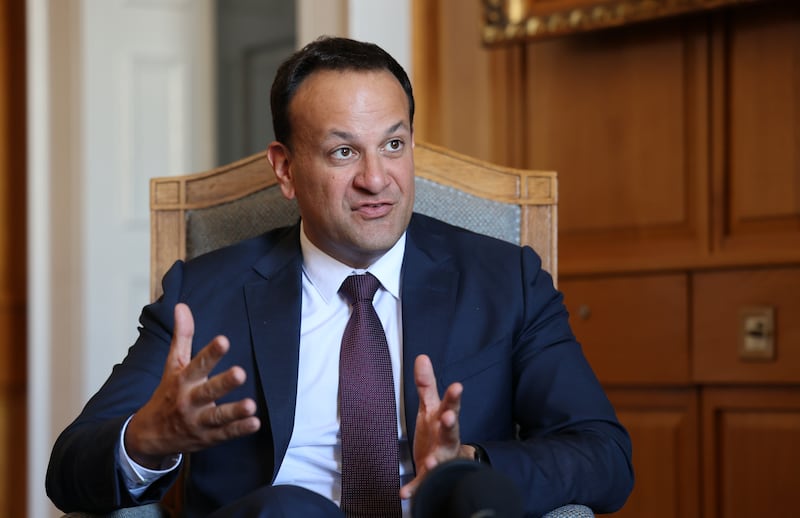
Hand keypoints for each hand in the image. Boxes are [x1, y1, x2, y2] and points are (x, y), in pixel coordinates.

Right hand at [124, 303, 260, 468]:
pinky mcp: (208, 437)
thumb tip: (182, 306)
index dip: (211, 353)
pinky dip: (239, 429)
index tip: (223, 340)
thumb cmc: (167, 394)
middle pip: (208, 391)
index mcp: (183, 380)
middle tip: (240, 372)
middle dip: (223, 383)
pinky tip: (255, 422)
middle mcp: (190, 400)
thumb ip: (182, 336)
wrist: (149, 435)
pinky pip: (225, 434)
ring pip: (217, 416)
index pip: (197, 364)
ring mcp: (198, 421)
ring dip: (234, 411)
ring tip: (251, 405)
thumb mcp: (173, 365)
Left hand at [399, 354, 472, 499]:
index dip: (454, 397)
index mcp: (445, 420)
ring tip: (430, 459)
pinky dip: (414, 489)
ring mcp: (440, 459)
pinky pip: (422, 484)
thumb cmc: (437, 431)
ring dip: (436, 459)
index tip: (457, 386)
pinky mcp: (429, 477)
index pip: (452, 405)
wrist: (447, 465)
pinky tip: (403, 493)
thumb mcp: (430, 407)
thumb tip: (422, 357)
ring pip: (441, 459)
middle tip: (450, 418)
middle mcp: (446, 440)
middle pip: (451, 431)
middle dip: (451, 424)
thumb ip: (426, 384)